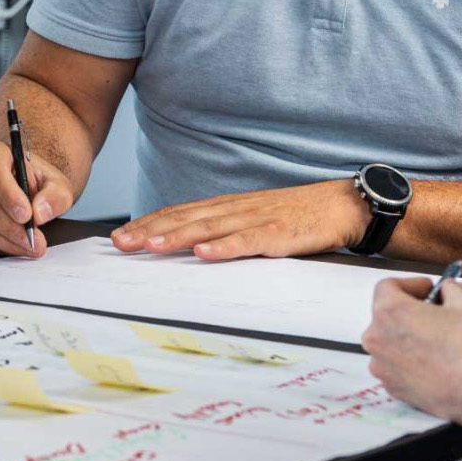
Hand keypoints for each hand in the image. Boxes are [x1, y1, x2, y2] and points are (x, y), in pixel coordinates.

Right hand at [0, 139, 74, 257]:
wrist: (25, 187)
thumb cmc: (37, 182)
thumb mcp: (57, 185)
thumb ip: (55, 195)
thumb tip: (40, 212)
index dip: (8, 196)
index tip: (27, 216)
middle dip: (9, 227)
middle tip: (33, 241)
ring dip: (3, 240)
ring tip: (28, 247)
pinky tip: (12, 246)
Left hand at [110, 180, 367, 259]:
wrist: (341, 206)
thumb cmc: (296, 216)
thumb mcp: (252, 219)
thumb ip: (224, 229)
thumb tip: (189, 244)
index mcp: (227, 207)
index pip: (180, 213)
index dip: (149, 223)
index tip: (120, 235)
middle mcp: (236, 209)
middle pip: (186, 219)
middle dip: (151, 231)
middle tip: (120, 242)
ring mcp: (256, 220)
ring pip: (210, 229)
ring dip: (178, 237)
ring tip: (151, 245)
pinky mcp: (279, 233)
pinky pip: (248, 242)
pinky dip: (224, 248)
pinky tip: (204, 254)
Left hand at [362, 276, 461, 427]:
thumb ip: (448, 288)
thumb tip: (445, 289)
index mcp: (389, 310)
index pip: (387, 287)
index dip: (410, 285)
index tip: (429, 291)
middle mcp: (376, 338)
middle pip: (385, 314)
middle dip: (407, 311)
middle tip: (433, 315)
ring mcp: (381, 366)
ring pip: (388, 341)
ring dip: (406, 336)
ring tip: (433, 341)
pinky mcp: (391, 388)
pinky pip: (393, 366)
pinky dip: (407, 360)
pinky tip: (432, 363)